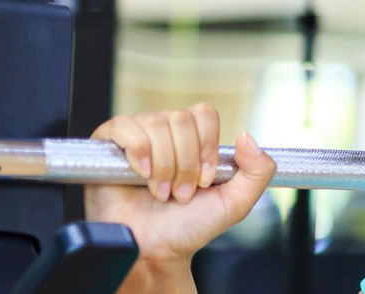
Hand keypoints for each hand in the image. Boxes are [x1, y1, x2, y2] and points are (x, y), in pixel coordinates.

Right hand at [84, 103, 276, 263]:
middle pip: (180, 119)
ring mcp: (136, 138)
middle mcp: (164, 134)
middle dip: (185, 163)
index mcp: (193, 141)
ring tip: (160, 193)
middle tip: (180, 193)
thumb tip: (246, 134)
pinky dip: (138, 151)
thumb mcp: (236, 203)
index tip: (204, 180)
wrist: (153, 250)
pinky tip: (140, 175)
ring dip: (163, 166)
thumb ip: (258, 171)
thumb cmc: (188, 228)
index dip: (206, 146)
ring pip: (155, 124)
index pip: (204, 114)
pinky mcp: (107, 145)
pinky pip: (123, 127)